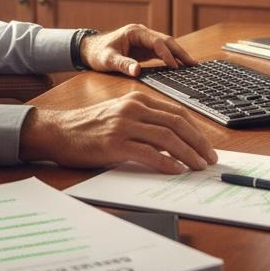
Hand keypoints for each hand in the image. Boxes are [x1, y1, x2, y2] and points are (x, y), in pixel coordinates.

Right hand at [18, 91, 217, 173]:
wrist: (60, 131)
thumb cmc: (90, 126)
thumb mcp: (120, 115)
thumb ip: (144, 121)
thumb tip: (173, 141)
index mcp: (137, 100)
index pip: (176, 113)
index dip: (196, 130)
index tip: (206, 145)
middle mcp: (133, 109)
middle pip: (176, 124)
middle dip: (198, 142)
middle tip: (209, 158)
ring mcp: (124, 125)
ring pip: (167, 138)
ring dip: (188, 154)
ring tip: (198, 166)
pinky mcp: (115, 144)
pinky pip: (149, 153)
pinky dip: (166, 162)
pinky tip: (176, 170)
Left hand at [78, 23, 196, 77]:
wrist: (90, 50)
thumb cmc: (98, 53)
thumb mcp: (107, 60)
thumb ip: (122, 64)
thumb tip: (136, 71)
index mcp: (135, 32)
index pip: (156, 42)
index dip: (167, 54)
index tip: (175, 66)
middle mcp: (142, 34)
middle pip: (166, 41)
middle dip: (180, 52)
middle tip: (193, 64)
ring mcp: (145, 41)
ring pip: (166, 46)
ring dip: (178, 55)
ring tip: (192, 66)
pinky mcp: (145, 49)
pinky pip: (162, 52)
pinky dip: (172, 59)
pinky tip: (180, 67)